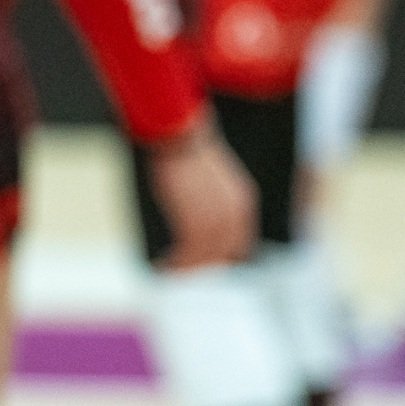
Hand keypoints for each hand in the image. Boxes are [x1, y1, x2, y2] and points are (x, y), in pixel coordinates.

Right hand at [147, 112, 257, 269]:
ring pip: (205, 259)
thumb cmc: (184, 149)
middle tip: (181, 272)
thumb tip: (190, 225)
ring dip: (186, 269)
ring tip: (168, 272)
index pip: (238, 242)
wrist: (178, 134)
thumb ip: (206, 204)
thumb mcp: (205, 180)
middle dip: (202, 266)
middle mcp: (236, 215)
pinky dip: (175, 266)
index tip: (202, 263)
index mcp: (243, 202)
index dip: (220, 256)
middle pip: (223, 255)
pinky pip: (188, 256)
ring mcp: (217, 222)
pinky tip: (162, 266)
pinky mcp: (196, 224)